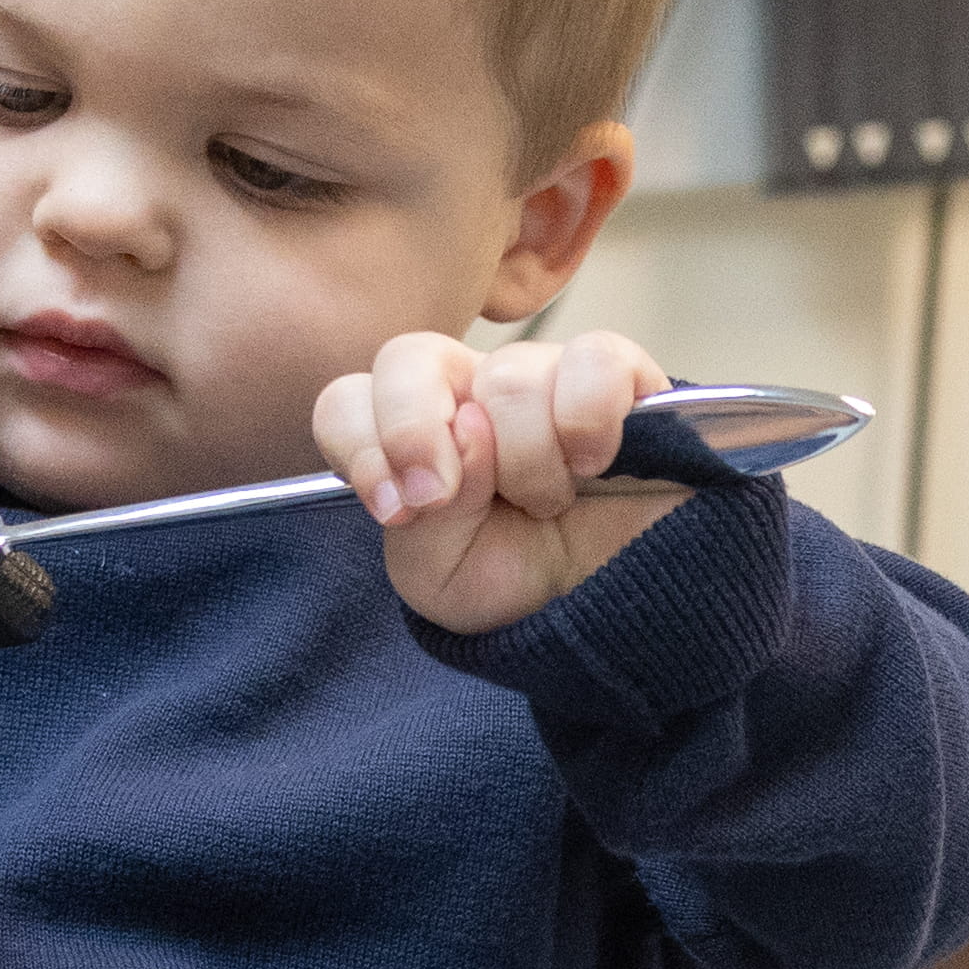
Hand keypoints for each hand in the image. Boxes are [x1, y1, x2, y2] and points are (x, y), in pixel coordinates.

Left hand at [321, 325, 680, 634]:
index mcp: (414, 439)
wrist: (619, 612)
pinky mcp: (620, 374)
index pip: (348, 402)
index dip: (362, 445)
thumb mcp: (443, 577)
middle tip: (450, 497)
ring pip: (507, 378)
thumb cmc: (524, 583)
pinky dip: (589, 422)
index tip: (398, 509)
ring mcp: (541, 375)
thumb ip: (424, 515)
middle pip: (410, 357)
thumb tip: (467, 430)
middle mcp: (469, 393)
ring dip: (528, 463)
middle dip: (416, 432)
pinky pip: (594, 361)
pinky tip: (597, 464)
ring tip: (550, 504)